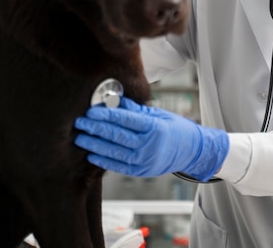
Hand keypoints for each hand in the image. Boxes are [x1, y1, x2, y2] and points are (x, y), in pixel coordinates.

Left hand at [74, 97, 228, 180]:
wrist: (192, 151)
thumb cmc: (175, 128)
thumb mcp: (158, 114)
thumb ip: (135, 109)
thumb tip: (113, 101)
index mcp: (154, 127)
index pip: (125, 120)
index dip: (106, 115)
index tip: (91, 111)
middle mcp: (149, 145)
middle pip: (117, 136)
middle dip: (96, 129)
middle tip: (80, 123)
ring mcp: (145, 160)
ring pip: (115, 153)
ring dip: (95, 145)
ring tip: (81, 138)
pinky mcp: (141, 171)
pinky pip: (119, 166)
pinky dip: (104, 161)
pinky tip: (92, 154)